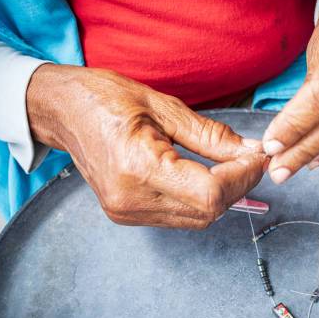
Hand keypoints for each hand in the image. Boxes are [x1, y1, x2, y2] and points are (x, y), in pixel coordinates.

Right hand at [27, 64, 266, 227]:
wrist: (61, 110)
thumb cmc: (105, 98)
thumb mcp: (163, 107)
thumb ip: (211, 136)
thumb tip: (250, 152)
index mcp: (138, 167)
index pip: (210, 193)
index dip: (242, 178)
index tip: (257, 157)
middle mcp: (131, 199)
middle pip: (208, 211)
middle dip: (238, 186)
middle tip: (251, 159)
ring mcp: (126, 212)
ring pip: (197, 219)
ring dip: (223, 195)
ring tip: (233, 166)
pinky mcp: (126, 214)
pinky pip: (179, 217)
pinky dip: (202, 200)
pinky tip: (207, 177)